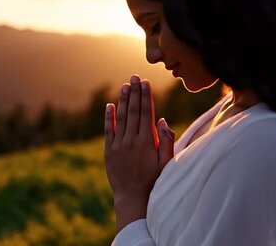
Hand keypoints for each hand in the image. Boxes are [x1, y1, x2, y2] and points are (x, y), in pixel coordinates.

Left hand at [104, 74, 174, 231]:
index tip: (145, 82)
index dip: (145, 96)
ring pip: (120, 118)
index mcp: (146, 142)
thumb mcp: (166, 163)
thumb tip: (162, 120)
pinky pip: (108, 131)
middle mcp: (131, 141)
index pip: (146, 113)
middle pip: (133, 111)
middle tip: (135, 77)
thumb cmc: (154, 181)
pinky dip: (108, 117)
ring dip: (122, 100)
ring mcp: (118, 146)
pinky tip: (109, 105)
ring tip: (125, 86)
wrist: (133, 199)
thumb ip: (167, 141)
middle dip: (134, 92)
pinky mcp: (109, 152)